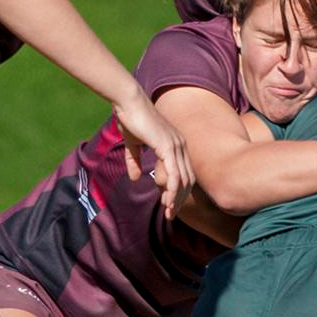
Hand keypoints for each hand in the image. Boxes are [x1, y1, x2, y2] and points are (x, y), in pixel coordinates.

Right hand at [114, 92, 194, 217]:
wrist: (128, 102)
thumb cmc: (130, 118)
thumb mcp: (132, 144)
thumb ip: (134, 161)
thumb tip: (133, 179)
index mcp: (176, 143)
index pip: (184, 172)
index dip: (178, 190)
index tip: (169, 204)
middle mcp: (180, 145)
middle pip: (188, 179)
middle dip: (180, 199)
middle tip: (171, 214)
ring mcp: (176, 146)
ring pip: (182, 180)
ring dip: (176, 199)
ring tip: (169, 213)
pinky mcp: (167, 147)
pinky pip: (174, 174)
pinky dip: (172, 190)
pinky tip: (166, 201)